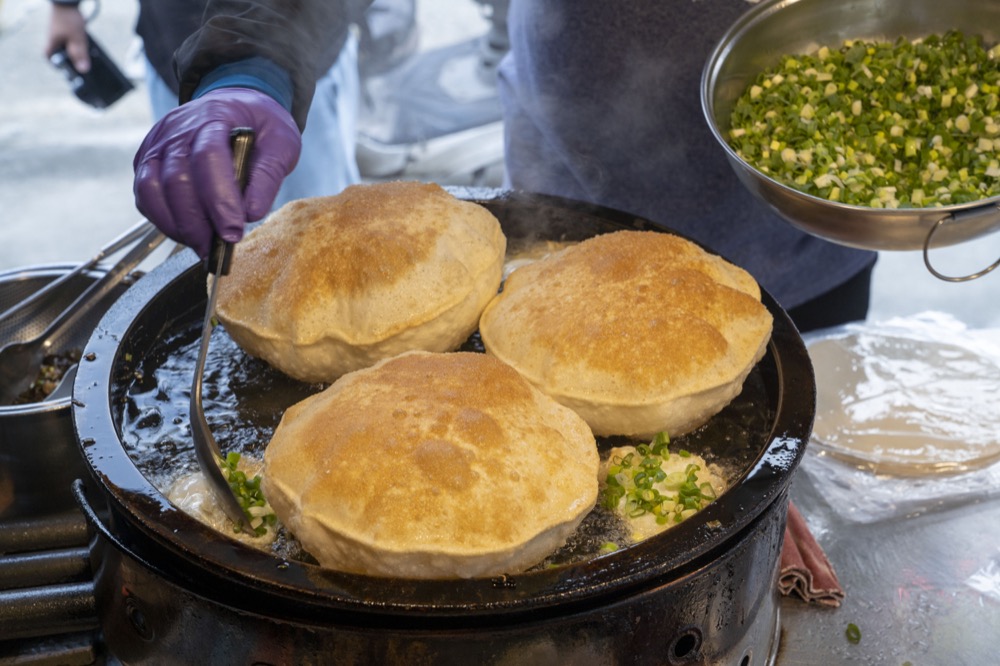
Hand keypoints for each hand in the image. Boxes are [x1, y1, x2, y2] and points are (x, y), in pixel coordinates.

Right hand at [45, 4, 88, 71]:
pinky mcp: (67, 31)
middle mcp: (54, 40)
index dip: (59, 67)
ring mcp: (60, 35)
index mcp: (52, 44)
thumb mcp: (77, 38)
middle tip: (85, 68)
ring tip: (91, 60)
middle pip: (62, 56)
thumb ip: (79, 53)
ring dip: (79, 54)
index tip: (70, 73)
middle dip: (73, 62)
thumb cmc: (69, 19)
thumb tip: (83, 69)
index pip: (50, 59)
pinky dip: (81, 45)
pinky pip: (74, 42)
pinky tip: (91, 49)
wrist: (68, 1)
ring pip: (69, 49)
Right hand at [133, 88, 301, 258]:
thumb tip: (251, 212)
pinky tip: (185, 232)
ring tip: (202, 245)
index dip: (219, 199)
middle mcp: (178, 128)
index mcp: (214, 117)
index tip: (232, 231)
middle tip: (218, 248)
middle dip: (197, 222)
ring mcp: (158, 143)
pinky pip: (144, 194)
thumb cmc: (259, 125)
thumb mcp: (282, 142)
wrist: (236, 106)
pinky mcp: (147, 159)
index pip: (208, 157)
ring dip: (177, 224)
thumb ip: (269, 175)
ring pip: (151, 188)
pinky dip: (161, 219)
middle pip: (176, 179)